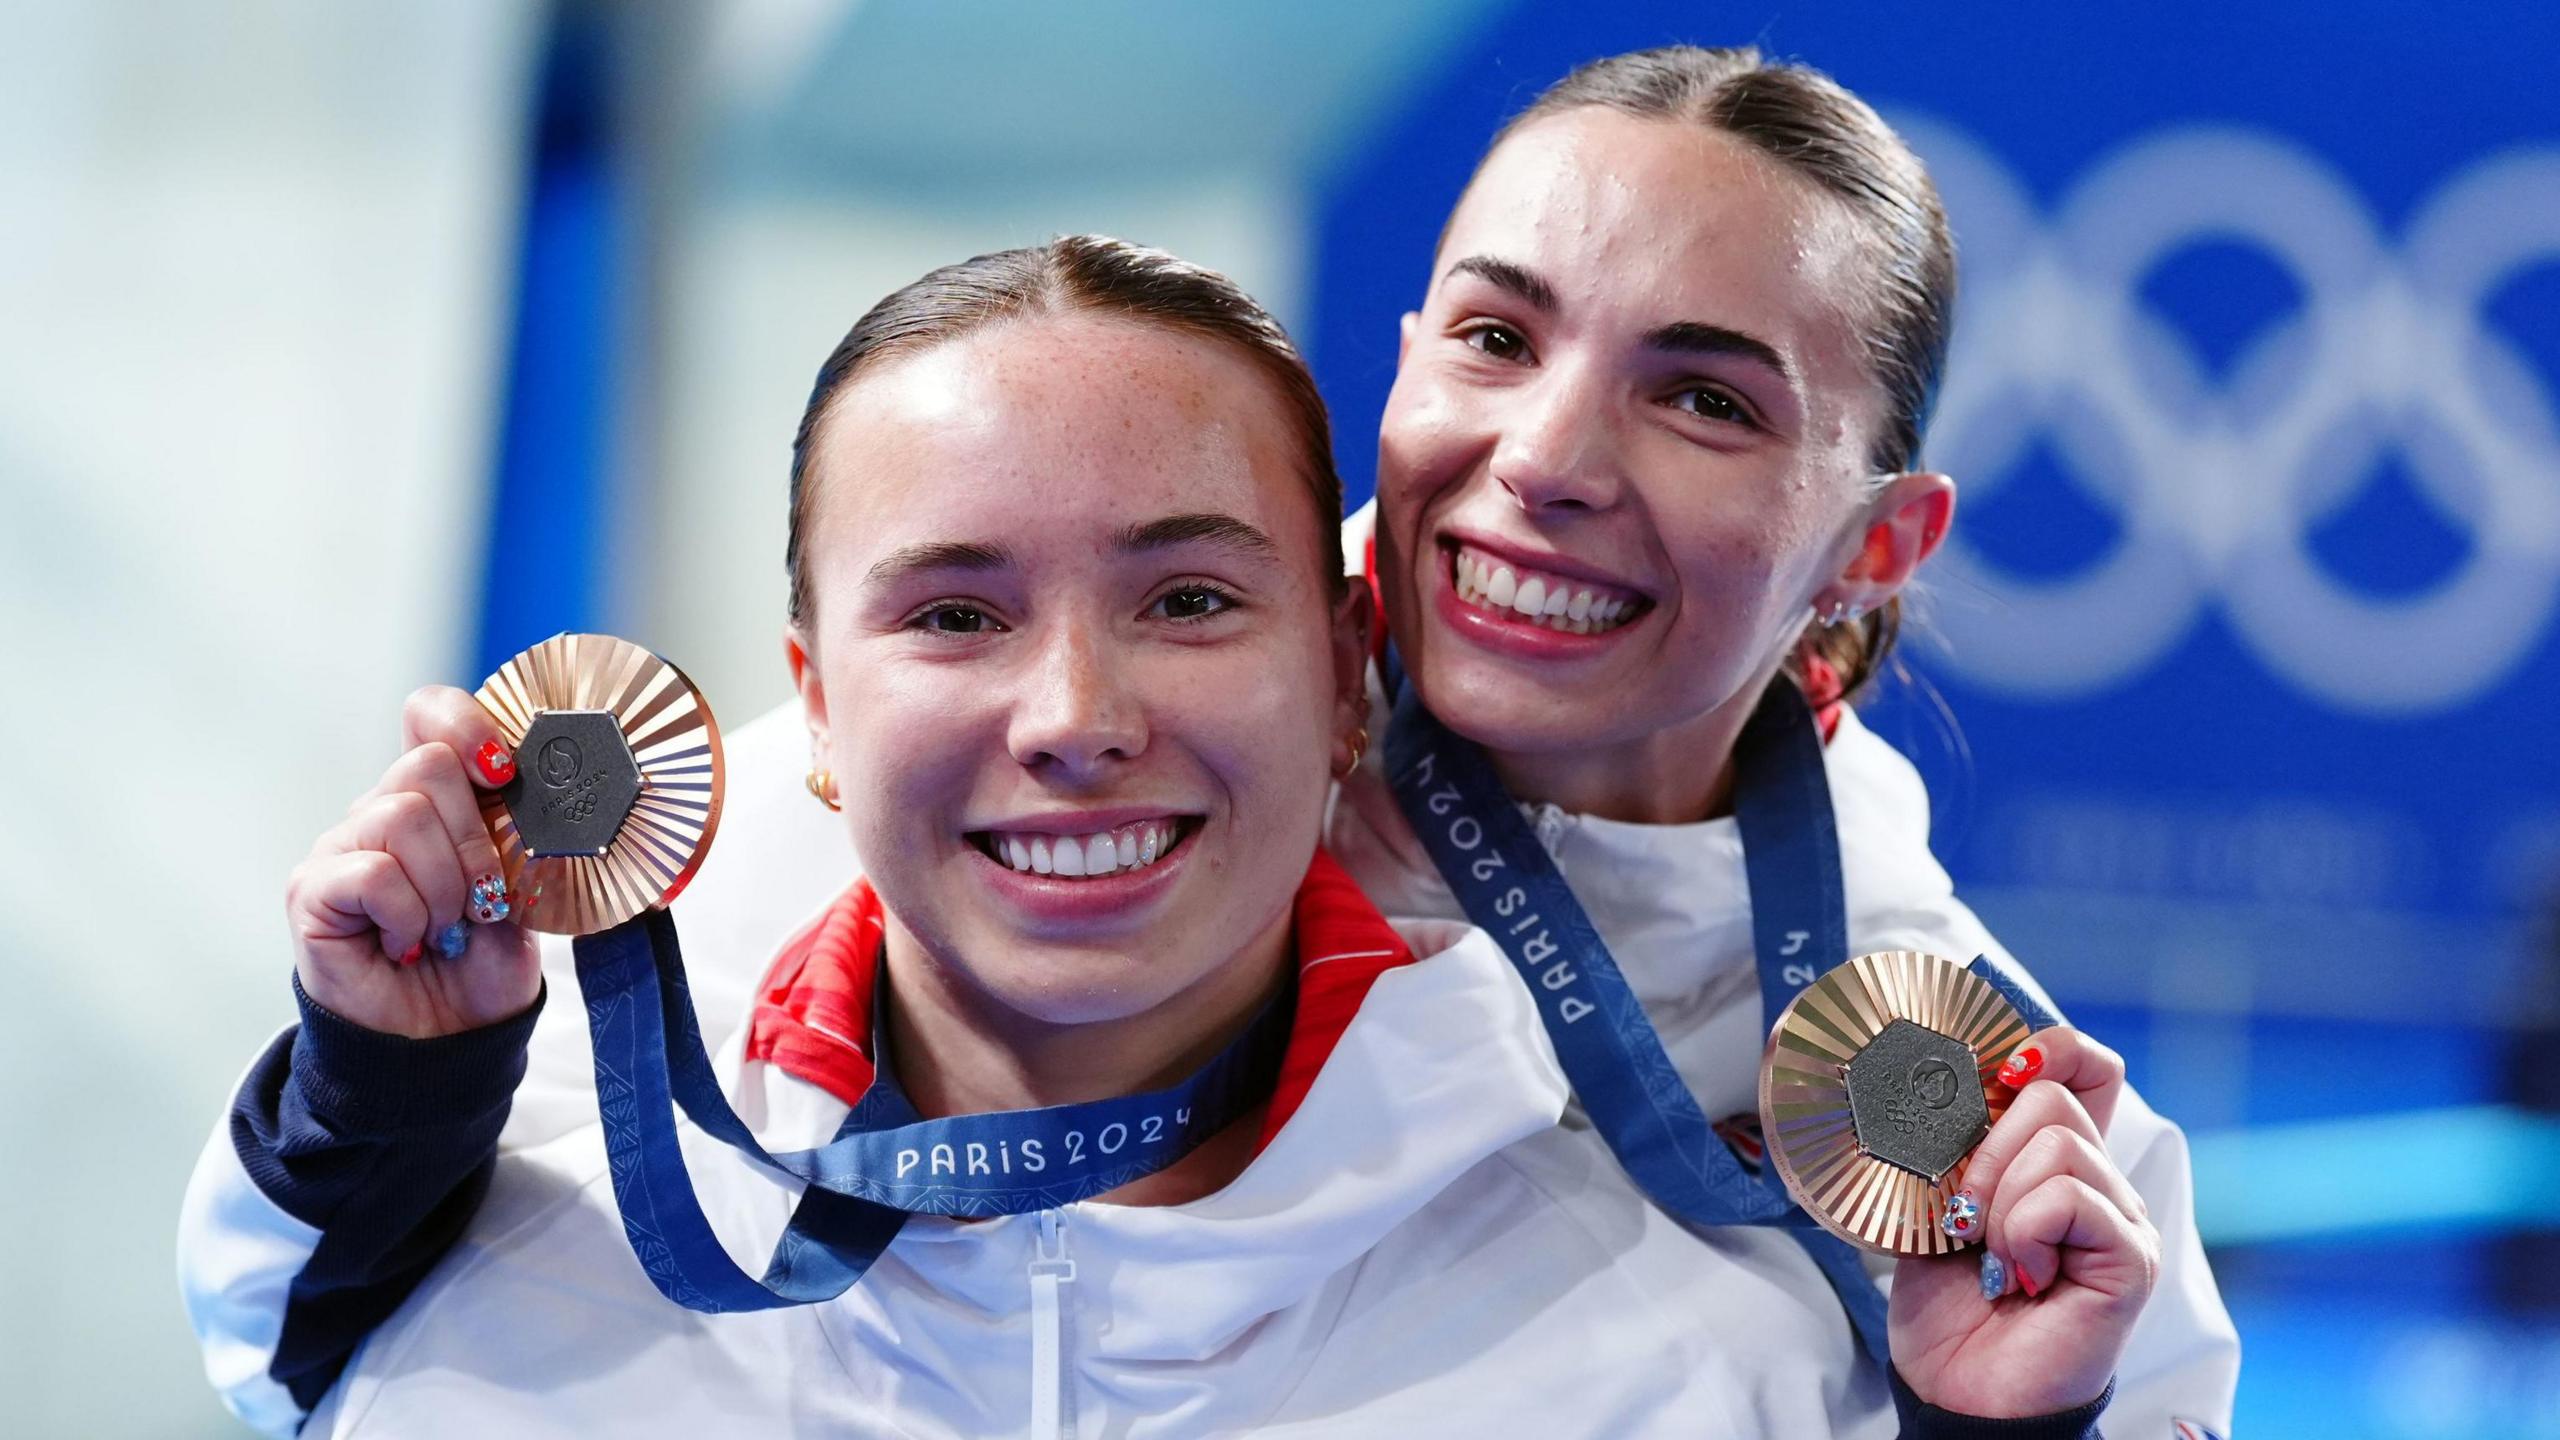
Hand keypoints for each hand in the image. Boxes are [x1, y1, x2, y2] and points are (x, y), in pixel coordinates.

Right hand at [285, 686, 539, 1038]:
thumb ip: (519, 832)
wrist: (450, 1043)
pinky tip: (407, 944)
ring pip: (403, 815)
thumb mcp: (522, 888)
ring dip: (445, 887)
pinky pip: (373, 872)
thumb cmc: (483, 964)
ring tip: (443, 930)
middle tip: (479, 902)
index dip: (466, 724)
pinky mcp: (311, 891)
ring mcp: (341, 848)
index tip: (502, 774)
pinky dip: (408, 915)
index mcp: (435, 799)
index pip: (428, 714)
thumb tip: (534, 787)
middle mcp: (380, 811)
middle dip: (475, 842)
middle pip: (427, 765)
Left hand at [1887, 1027, 2158, 1416]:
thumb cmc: (1947, 1305)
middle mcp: (2102, 1183)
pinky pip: (2069, 1198)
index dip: (2044, 1049)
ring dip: (1998, 1200)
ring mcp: (2123, 1221)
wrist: (1955, 1389)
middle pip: (2052, 1096)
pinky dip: (2023, 1229)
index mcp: (2059, 1162)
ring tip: (1993, 1256)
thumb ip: (1955, 1146)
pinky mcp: (2131, 1260)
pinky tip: (2019, 1275)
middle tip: (1966, 1217)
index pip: (2085, 1066)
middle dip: (1983, 1150)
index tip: (1995, 1078)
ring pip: (2057, 1142)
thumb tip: (1943, 1080)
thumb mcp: (1935, 1204)